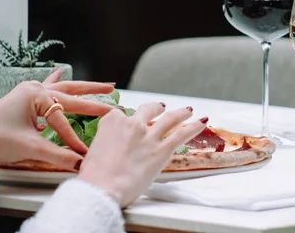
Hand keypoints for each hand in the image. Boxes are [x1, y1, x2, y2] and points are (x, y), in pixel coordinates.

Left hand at [0, 69, 115, 169]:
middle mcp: (35, 89)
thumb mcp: (30, 149)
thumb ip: (59, 156)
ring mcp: (29, 91)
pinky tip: (60, 71)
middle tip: (116, 96)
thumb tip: (81, 164)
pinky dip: (55, 80)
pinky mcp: (24, 98)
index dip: (75, 138)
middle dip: (96, 96)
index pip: (64, 119)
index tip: (86, 152)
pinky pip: (46, 86)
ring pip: (64, 88)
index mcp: (36, 95)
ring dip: (85, 87)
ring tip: (106, 85)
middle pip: (73, 93)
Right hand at [78, 103, 206, 207]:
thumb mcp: (93, 153)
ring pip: (169, 119)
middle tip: (161, 107)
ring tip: (187, 110)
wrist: (102, 187)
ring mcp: (149, 136)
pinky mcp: (162, 150)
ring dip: (180, 113)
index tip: (128, 124)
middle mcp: (132, 125)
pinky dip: (193, 127)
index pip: (122, 115)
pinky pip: (181, 135)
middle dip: (155, 108)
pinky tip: (201, 122)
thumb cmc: (93, 177)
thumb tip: (110, 150)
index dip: (127, 120)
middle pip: (147, 110)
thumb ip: (106, 145)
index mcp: (112, 122)